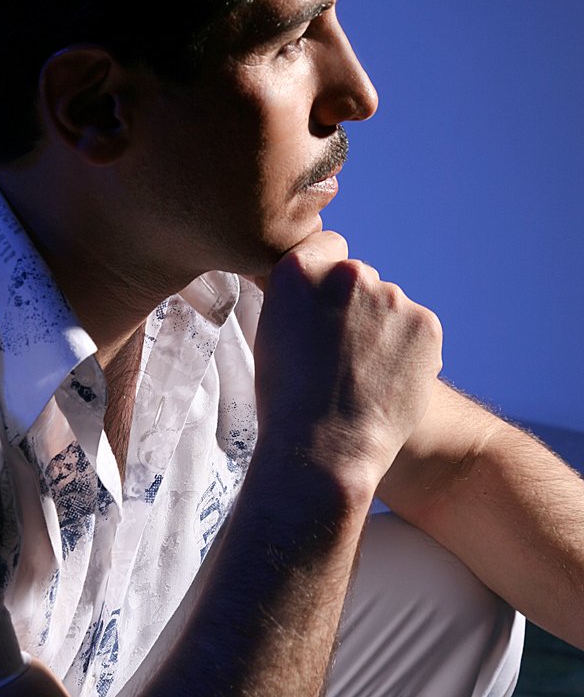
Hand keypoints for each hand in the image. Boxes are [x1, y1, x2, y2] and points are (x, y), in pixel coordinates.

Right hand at [253, 228, 442, 493]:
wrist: (326, 450)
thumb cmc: (287, 401)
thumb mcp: (270, 333)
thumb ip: (297, 297)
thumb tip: (312, 277)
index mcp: (299, 270)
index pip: (327, 246)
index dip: (326, 277)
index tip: (324, 308)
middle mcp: (347, 273)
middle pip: (359, 276)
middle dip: (355, 305)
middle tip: (341, 354)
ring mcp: (391, 296)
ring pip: (389, 304)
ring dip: (382, 329)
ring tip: (363, 377)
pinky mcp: (426, 322)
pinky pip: (417, 327)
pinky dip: (409, 350)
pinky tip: (387, 382)